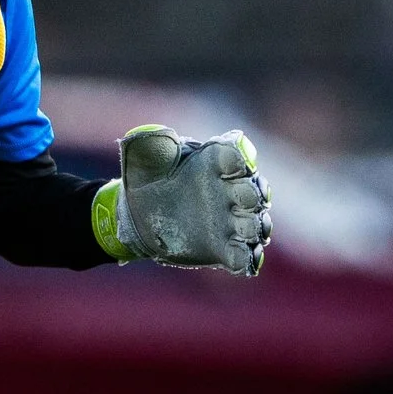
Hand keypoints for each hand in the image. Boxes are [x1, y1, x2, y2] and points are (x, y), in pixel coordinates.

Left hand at [95, 125, 271, 275]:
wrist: (136, 215)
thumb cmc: (145, 178)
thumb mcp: (142, 156)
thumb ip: (153, 142)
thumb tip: (165, 135)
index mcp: (215, 162)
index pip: (236, 155)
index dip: (241, 158)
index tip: (236, 164)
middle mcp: (229, 190)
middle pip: (254, 191)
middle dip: (253, 194)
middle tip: (244, 199)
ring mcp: (230, 221)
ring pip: (255, 224)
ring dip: (256, 226)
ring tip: (248, 230)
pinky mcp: (223, 250)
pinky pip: (243, 256)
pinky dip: (247, 258)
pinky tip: (243, 258)